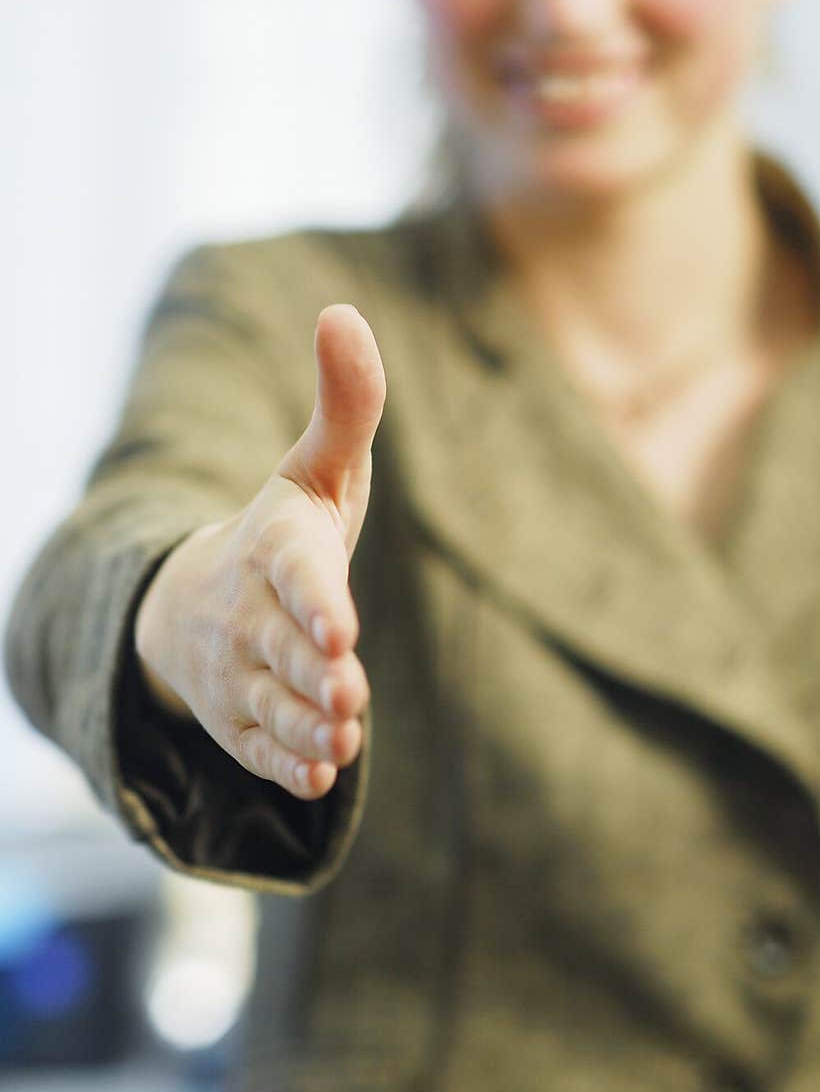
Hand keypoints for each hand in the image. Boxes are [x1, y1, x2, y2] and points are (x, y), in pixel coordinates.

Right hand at [133, 304, 386, 799]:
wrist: (198, 600)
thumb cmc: (282, 528)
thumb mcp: (314, 467)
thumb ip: (345, 403)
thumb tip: (344, 311)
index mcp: (273, 546)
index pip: (293, 571)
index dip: (315, 598)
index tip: (339, 625)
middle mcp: (249, 611)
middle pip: (281, 647)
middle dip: (313, 672)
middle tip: (348, 694)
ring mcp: (238, 669)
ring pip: (271, 702)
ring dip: (304, 724)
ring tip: (341, 740)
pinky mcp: (239, 717)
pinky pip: (255, 744)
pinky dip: (283, 763)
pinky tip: (316, 779)